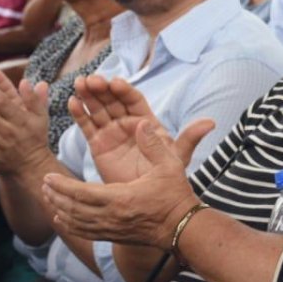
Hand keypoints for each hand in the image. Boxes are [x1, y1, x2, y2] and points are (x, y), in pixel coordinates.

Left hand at [42, 123, 200, 247]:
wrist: (183, 229)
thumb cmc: (176, 196)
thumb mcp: (169, 166)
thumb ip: (154, 144)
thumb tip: (141, 122)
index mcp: (121, 198)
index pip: (83, 193)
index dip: (63, 186)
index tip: (49, 177)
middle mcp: (112, 217)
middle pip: (74, 209)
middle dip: (56, 196)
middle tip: (43, 185)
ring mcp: (112, 229)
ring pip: (78, 222)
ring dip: (61, 210)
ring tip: (49, 199)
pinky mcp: (115, 236)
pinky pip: (87, 233)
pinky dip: (71, 226)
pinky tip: (63, 220)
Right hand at [68, 74, 214, 183]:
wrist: (146, 201)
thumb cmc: (165, 177)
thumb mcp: (177, 158)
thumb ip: (190, 139)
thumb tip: (210, 123)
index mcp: (147, 122)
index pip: (134, 100)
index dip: (125, 90)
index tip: (116, 82)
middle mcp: (128, 123)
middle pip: (114, 100)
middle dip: (103, 89)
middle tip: (92, 80)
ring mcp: (112, 132)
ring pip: (99, 109)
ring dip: (89, 96)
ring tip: (79, 84)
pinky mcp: (98, 144)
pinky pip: (88, 126)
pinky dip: (80, 114)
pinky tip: (73, 102)